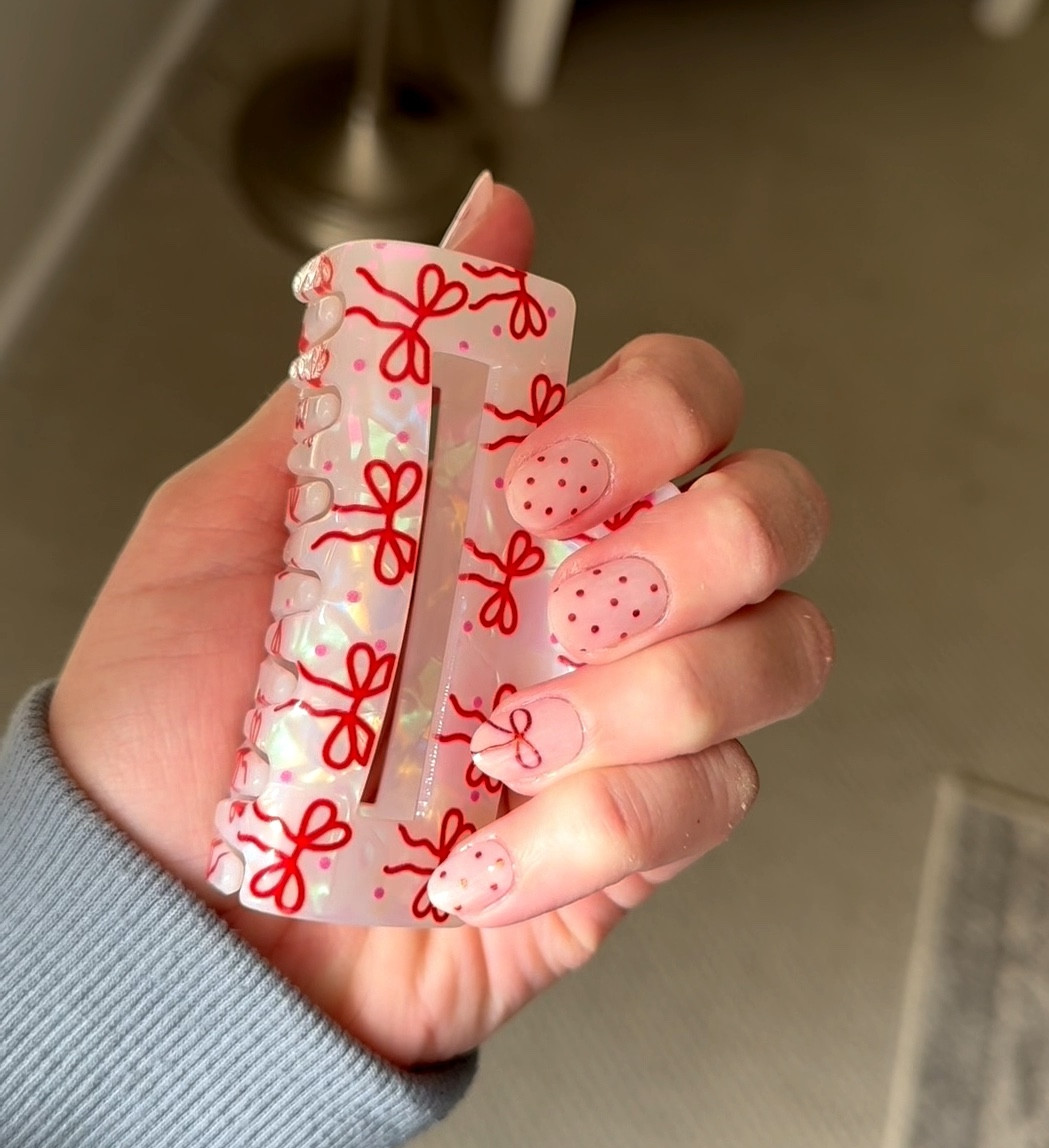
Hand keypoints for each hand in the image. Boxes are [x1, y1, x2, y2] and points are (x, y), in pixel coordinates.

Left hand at [48, 184, 830, 1069]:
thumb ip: (370, 372)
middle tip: (559, 605)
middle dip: (688, 549)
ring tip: (504, 744)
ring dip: (652, 697)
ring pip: (786, 652)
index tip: (534, 479)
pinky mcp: (634, 844)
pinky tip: (478, 852)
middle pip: (776, 511)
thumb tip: (485, 221)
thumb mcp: (235, 516)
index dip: (651, 417)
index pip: (685, 399)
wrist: (163, 926)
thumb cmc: (181, 726)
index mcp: (518, 505)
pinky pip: (711, 806)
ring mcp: (628, 718)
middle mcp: (594, 595)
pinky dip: (593, 829)